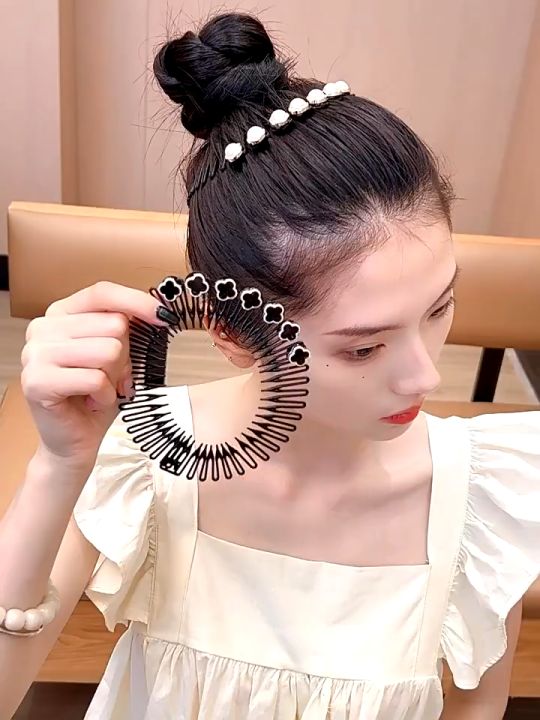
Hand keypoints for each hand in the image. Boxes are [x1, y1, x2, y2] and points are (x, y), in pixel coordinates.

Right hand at [20, 281, 171, 471]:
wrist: (75, 440)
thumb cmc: (95, 396)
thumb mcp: (116, 354)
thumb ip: (125, 327)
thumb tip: (157, 310)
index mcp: (60, 314)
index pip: (102, 292)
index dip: (136, 301)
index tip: (162, 315)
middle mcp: (42, 328)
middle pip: (113, 324)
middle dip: (123, 356)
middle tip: (110, 377)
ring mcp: (35, 354)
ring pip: (108, 350)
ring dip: (114, 378)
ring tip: (100, 390)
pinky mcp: (37, 381)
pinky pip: (95, 378)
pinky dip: (105, 395)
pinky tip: (92, 402)